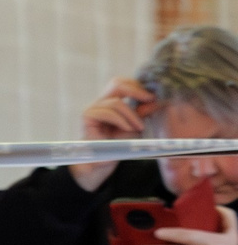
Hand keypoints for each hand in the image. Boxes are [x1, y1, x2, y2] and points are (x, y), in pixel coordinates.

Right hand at [72, 77, 154, 191]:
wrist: (101, 161)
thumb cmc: (118, 144)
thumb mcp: (135, 126)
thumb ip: (143, 112)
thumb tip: (157, 101)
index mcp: (110, 100)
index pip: (123, 84)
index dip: (138, 87)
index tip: (153, 97)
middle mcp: (100, 102)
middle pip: (117, 83)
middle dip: (136, 90)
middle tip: (149, 99)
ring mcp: (92, 108)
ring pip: (116, 102)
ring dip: (131, 115)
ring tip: (139, 127)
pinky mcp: (87, 117)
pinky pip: (108, 112)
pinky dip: (121, 120)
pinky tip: (128, 128)